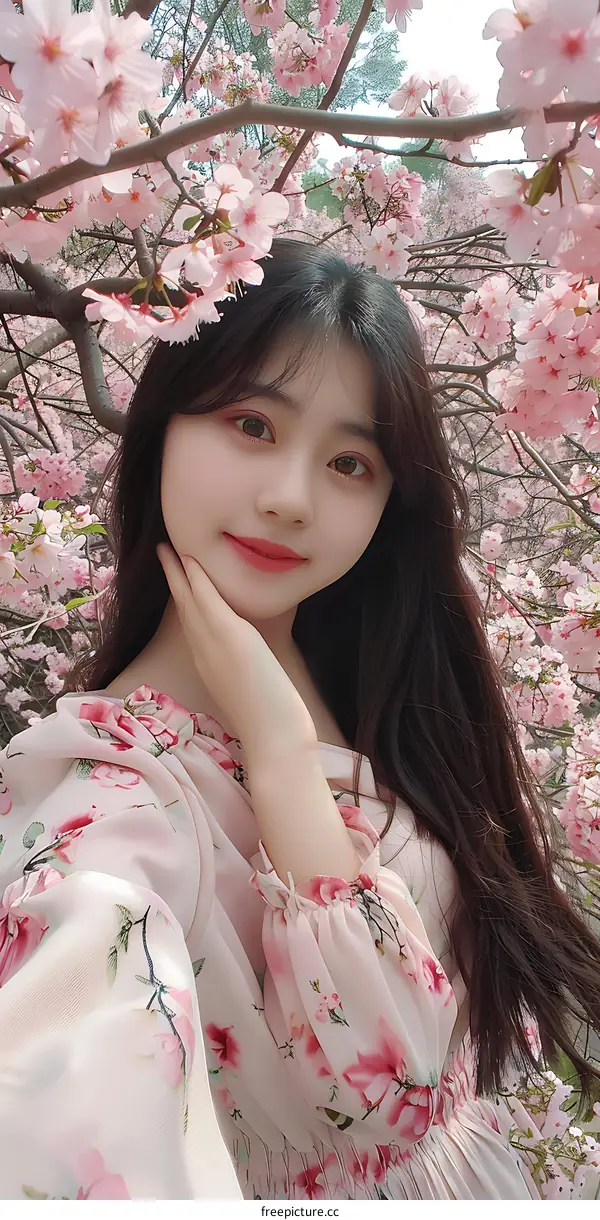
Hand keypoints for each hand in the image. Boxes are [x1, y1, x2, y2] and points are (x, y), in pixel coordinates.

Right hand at [157, 542, 317, 755]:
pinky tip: (189, 558)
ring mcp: (213, 644)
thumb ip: (243, 669)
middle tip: (162, 552)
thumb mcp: (250, 687)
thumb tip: (250, 657)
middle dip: (172, 579)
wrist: (274, 735)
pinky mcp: (231, 636)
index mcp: (207, 664)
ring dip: (177, 571)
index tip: (176, 578)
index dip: (181, 598)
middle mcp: (203, 652)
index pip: (190, 623)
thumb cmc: (271, 720)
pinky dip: (196, 578)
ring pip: (188, 600)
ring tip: (167, 547)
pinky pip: (207, 599)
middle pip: (182, 607)